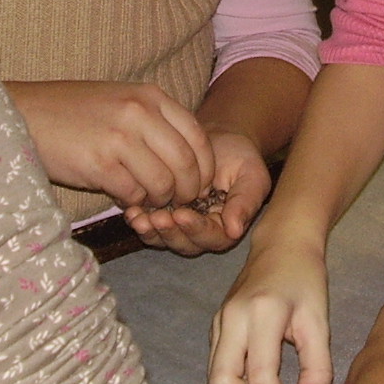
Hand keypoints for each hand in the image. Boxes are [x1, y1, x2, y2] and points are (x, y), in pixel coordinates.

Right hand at [9, 80, 214, 208]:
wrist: (23, 113)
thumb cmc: (71, 111)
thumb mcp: (120, 100)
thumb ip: (154, 121)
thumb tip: (186, 159)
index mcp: (150, 96)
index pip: (198, 136)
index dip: (205, 167)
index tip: (200, 185)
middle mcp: (140, 113)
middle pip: (187, 163)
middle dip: (189, 191)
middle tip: (180, 203)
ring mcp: (120, 138)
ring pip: (164, 183)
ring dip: (160, 200)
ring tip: (148, 201)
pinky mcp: (99, 164)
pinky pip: (134, 194)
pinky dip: (133, 203)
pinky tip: (122, 198)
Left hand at [123, 126, 271, 254]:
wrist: (217, 138)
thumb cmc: (238, 156)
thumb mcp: (251, 174)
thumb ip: (246, 202)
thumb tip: (235, 230)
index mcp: (226, 226)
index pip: (213, 237)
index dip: (197, 230)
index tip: (183, 215)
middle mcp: (202, 231)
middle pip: (186, 244)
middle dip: (170, 233)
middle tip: (157, 218)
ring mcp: (180, 225)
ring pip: (164, 239)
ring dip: (151, 232)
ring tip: (139, 218)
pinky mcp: (162, 214)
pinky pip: (150, 226)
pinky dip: (140, 222)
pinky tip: (131, 211)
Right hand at [208, 231, 332, 383]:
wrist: (281, 245)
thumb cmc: (306, 281)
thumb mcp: (320, 322)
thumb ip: (317, 368)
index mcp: (262, 312)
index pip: (260, 376)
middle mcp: (232, 317)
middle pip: (222, 383)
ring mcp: (218, 321)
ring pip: (213, 379)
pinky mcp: (214, 326)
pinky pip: (216, 366)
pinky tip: (258, 381)